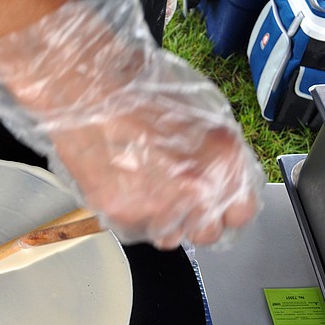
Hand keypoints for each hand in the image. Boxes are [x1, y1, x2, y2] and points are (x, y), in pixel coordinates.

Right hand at [51, 109, 260, 248]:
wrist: (83, 88)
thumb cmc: (135, 88)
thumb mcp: (198, 111)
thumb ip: (216, 153)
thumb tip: (221, 177)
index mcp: (222, 159)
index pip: (241, 212)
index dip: (227, 206)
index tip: (217, 203)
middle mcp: (195, 189)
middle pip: (207, 233)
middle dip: (196, 218)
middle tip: (177, 195)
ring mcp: (157, 206)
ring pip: (169, 237)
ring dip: (163, 220)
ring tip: (145, 188)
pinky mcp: (121, 214)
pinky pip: (135, 230)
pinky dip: (131, 214)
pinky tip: (122, 185)